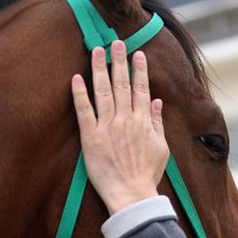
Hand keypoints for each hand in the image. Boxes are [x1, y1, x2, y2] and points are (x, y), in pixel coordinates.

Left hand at [71, 41, 168, 213]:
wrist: (132, 195)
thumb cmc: (147, 174)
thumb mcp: (161, 148)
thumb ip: (157, 123)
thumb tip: (156, 102)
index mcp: (143, 121)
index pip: (141, 89)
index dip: (139, 70)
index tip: (137, 54)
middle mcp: (125, 119)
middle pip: (122, 84)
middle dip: (118, 61)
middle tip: (115, 42)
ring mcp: (107, 127)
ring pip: (103, 91)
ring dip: (99, 69)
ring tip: (96, 50)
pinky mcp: (90, 138)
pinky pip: (84, 111)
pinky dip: (80, 94)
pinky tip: (76, 78)